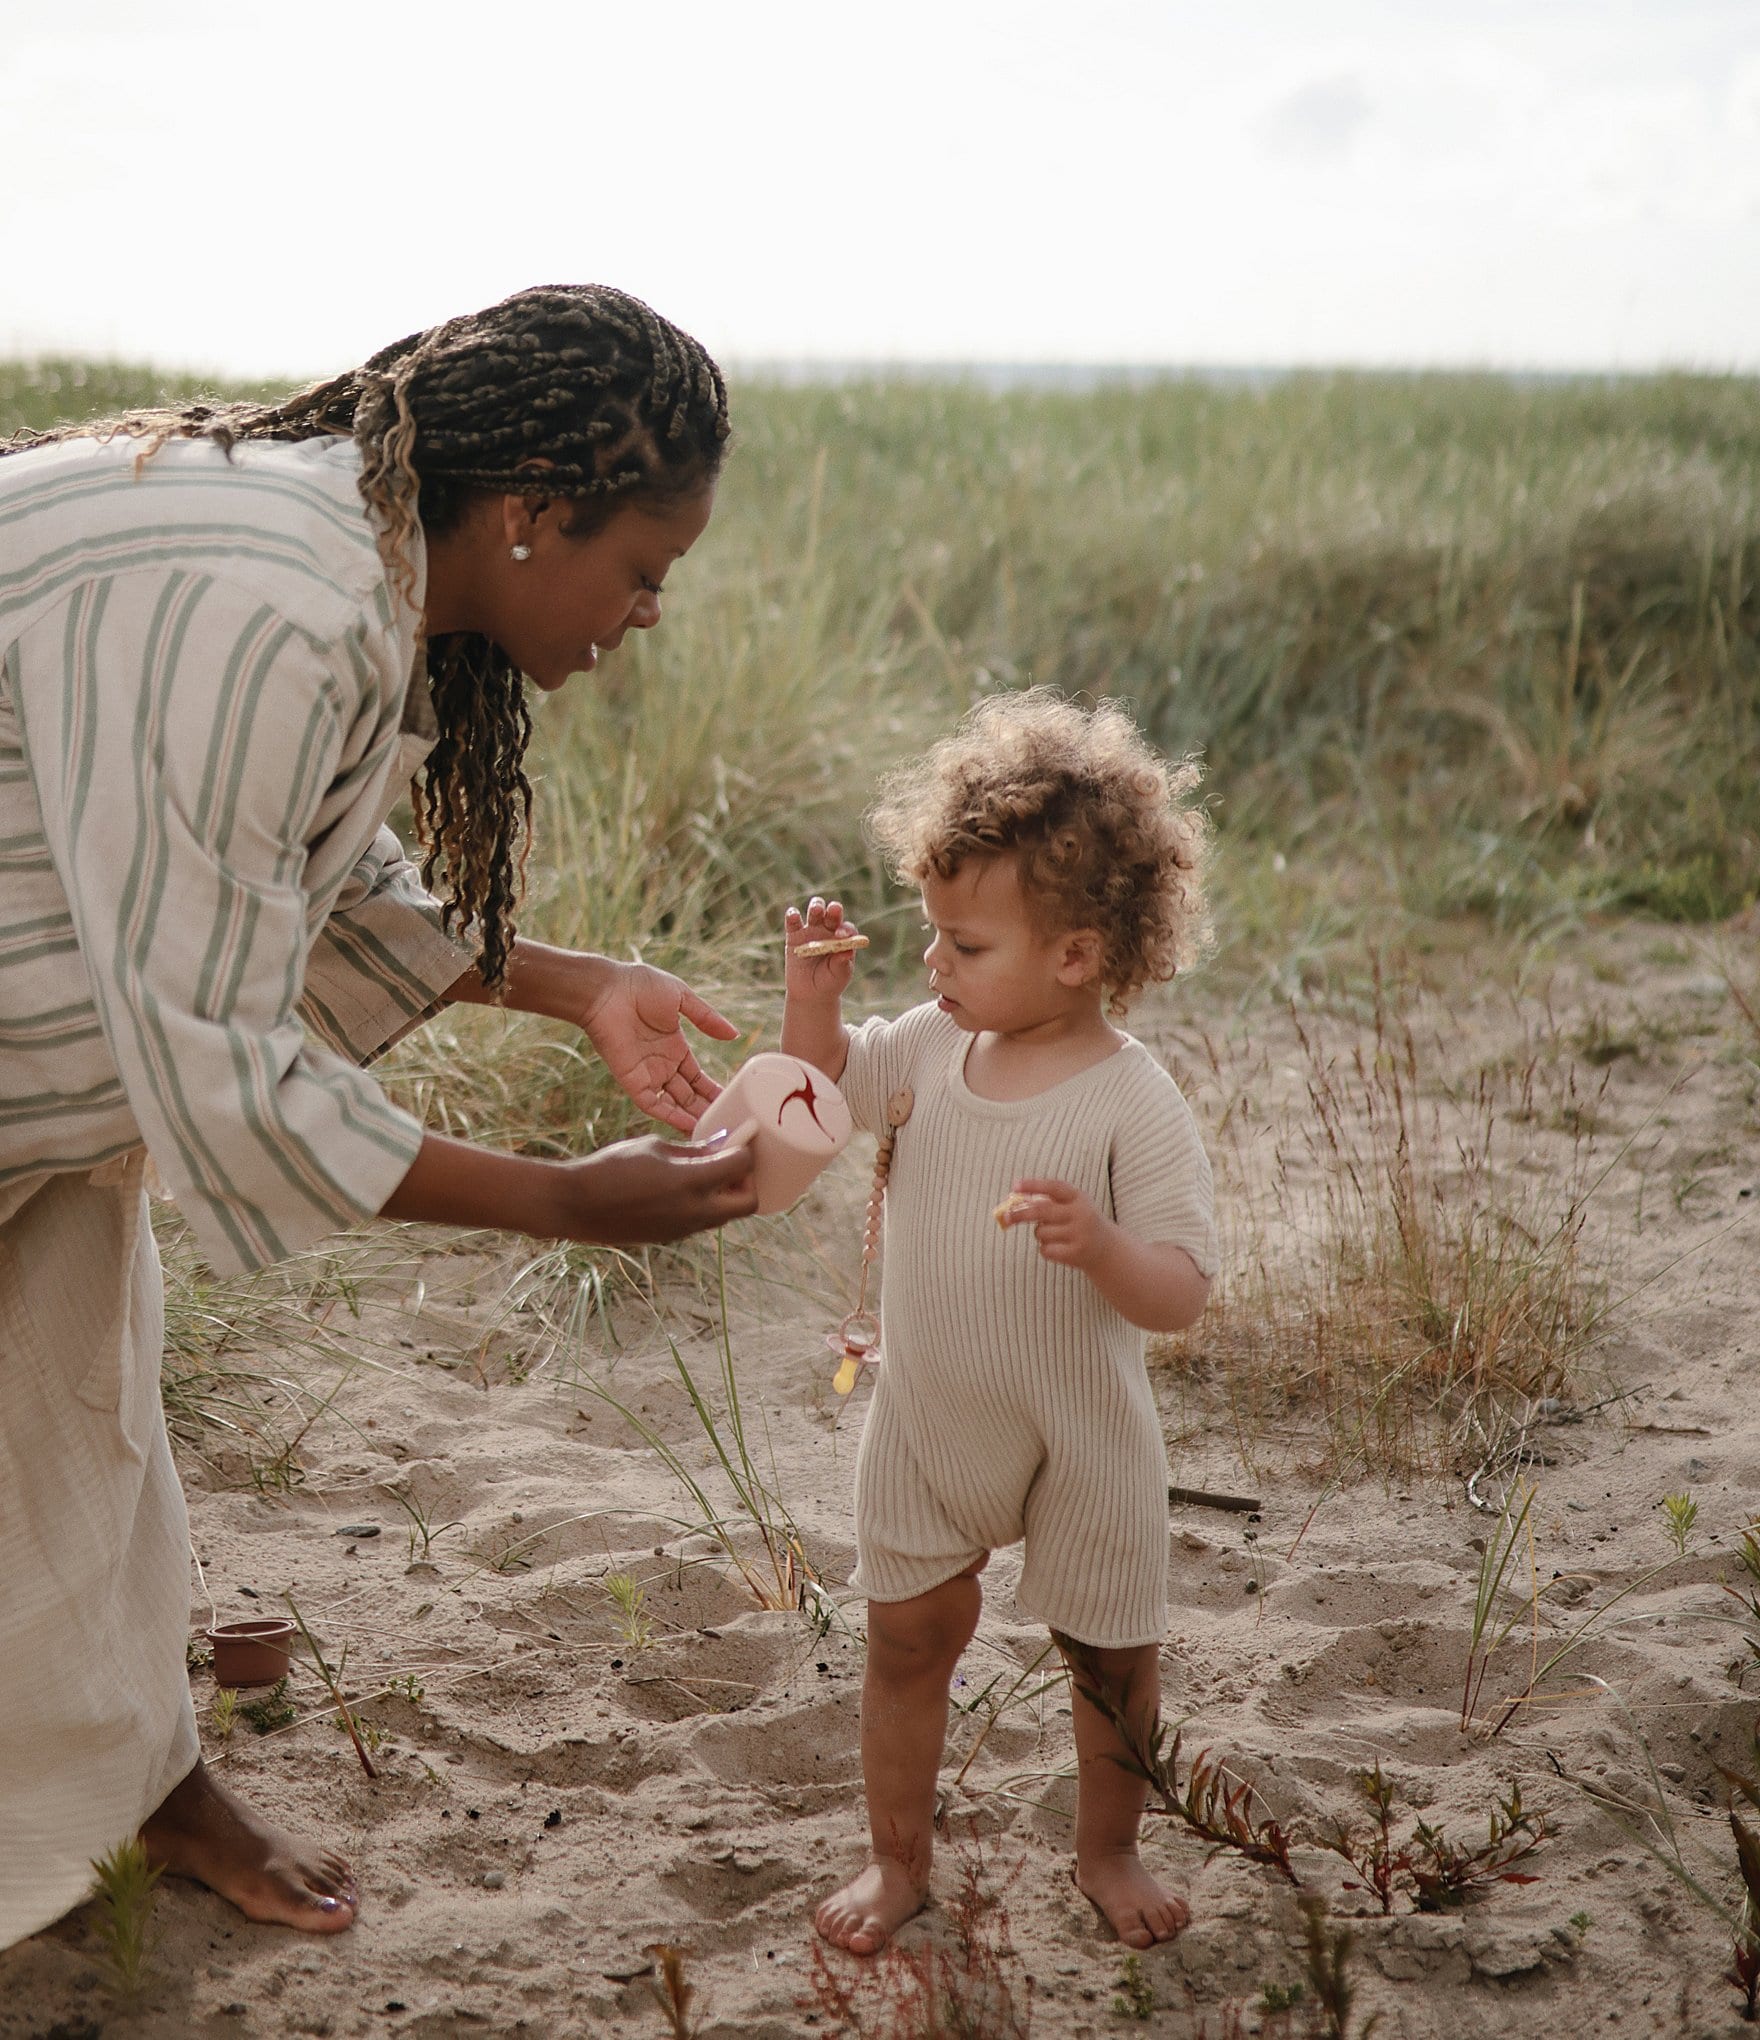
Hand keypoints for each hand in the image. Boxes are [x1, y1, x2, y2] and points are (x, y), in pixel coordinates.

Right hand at [551, 1130, 757, 1243]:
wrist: (576, 1205)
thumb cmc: (611, 1167)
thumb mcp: (653, 1147)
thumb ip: (692, 1150)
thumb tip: (720, 1145)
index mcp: (692, 1183)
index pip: (742, 1166)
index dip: (745, 1149)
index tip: (741, 1138)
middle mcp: (694, 1211)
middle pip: (748, 1203)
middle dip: (747, 1181)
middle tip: (732, 1163)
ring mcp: (684, 1229)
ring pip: (726, 1216)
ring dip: (727, 1196)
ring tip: (708, 1173)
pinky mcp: (671, 1237)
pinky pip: (703, 1222)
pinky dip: (705, 1205)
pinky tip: (685, 1189)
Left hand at [574, 959, 739, 1134]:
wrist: (607, 990)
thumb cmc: (640, 986)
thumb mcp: (681, 997)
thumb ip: (707, 1018)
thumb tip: (734, 1034)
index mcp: (675, 1047)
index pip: (697, 1077)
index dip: (712, 1090)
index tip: (732, 1102)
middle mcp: (662, 1065)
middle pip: (688, 1095)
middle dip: (706, 1109)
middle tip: (728, 1125)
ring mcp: (647, 1074)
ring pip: (674, 1104)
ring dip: (692, 1118)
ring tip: (714, 1132)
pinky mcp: (632, 1080)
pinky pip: (653, 1104)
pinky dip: (671, 1116)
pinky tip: (690, 1126)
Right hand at [785, 896, 862, 999]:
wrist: (810, 993)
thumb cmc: (830, 983)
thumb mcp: (838, 975)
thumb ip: (842, 963)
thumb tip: (847, 952)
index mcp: (844, 939)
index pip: (847, 928)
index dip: (845, 930)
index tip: (841, 936)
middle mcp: (829, 930)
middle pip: (832, 913)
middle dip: (834, 910)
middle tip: (834, 911)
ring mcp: (811, 931)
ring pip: (815, 911)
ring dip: (816, 907)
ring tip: (816, 910)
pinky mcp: (794, 935)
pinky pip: (793, 922)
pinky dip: (792, 916)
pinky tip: (793, 915)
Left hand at [1000, 1177, 1111, 1270]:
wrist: (1106, 1248)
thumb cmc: (1079, 1222)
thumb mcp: (1071, 1206)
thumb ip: (1047, 1201)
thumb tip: (1013, 1203)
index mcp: (1078, 1197)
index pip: (1053, 1187)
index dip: (1033, 1185)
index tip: (1015, 1186)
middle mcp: (1080, 1213)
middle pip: (1042, 1210)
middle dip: (1020, 1213)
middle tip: (1005, 1217)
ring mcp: (1079, 1234)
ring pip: (1041, 1232)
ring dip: (1039, 1234)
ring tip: (1055, 1235)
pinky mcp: (1076, 1253)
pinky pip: (1045, 1249)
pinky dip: (1045, 1249)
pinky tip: (1059, 1248)